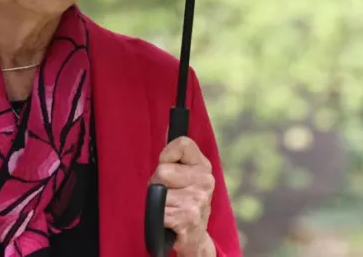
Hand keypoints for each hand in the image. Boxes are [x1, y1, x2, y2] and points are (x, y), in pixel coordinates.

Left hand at [149, 136, 215, 256]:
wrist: (194, 236)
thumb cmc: (183, 201)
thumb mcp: (184, 174)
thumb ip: (175, 153)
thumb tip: (169, 125)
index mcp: (203, 165)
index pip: (183, 144)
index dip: (167, 153)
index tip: (165, 162)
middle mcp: (205, 180)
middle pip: (163, 171)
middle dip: (157, 183)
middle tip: (167, 193)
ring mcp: (198, 199)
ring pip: (158, 193)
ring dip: (157, 203)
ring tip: (169, 208)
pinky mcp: (189, 217)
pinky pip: (158, 211)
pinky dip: (159, 217)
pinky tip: (170, 220)